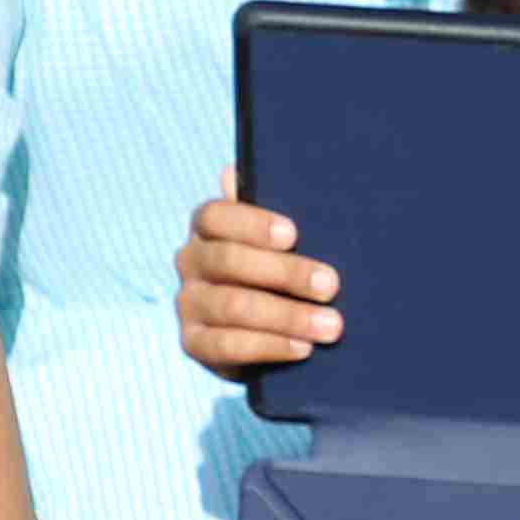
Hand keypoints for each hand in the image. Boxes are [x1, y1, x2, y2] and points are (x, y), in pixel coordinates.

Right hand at [176, 193, 341, 375]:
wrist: (264, 325)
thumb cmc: (279, 266)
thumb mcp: (280, 238)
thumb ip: (268, 206)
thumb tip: (232, 171)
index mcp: (208, 227)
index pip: (216, 215)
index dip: (252, 223)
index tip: (294, 234)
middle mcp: (191, 261)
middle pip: (229, 261)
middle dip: (286, 273)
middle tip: (331, 285)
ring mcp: (189, 303)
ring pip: (233, 306)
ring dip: (287, 316)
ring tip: (330, 325)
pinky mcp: (194, 343)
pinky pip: (227, 346)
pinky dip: (269, 346)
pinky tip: (302, 347)